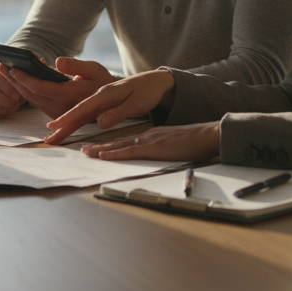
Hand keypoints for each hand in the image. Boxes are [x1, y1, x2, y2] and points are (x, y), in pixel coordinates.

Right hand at [0, 62, 26, 118]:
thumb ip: (19, 75)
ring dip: (3, 109)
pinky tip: (5, 111)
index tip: (18, 94)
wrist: (2, 80)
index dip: (8, 87)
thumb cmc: (13, 76)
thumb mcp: (18, 72)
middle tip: (17, 103)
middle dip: (7, 101)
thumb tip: (22, 78)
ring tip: (13, 107)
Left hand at [4, 57, 117, 118]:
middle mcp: (60, 108)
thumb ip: (75, 65)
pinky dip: (26, 91)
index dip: (24, 78)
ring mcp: (57, 113)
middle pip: (30, 95)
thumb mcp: (93, 69)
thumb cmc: (102, 82)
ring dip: (17, 86)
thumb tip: (57, 61)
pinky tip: (19, 80)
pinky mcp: (56, 114)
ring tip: (6, 71)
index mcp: (68, 96)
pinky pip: (36, 103)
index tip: (13, 68)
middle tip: (0, 67)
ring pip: (31, 100)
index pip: (39, 88)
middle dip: (14, 81)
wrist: (110, 102)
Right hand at [42, 69, 175, 143]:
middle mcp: (99, 97)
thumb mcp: (135, 103)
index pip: (82, 108)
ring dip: (66, 124)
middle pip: (76, 111)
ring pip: (79, 113)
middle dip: (61, 123)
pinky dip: (75, 121)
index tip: (55, 126)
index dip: (68, 117)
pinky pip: (86, 114)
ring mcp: (100, 100)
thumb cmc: (146, 91)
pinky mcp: (103, 104)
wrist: (154, 81)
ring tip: (53, 136)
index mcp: (104, 94)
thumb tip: (100, 122)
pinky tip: (68, 127)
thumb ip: (117, 112)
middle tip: (48, 136)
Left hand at [79, 123, 220, 161]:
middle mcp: (147, 135)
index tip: (97, 147)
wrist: (208, 135)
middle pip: (118, 141)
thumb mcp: (176, 144)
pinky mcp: (154, 148)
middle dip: (99, 146)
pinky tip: (103, 154)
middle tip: (83, 149)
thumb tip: (158, 155)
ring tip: (85, 152)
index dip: (110, 144)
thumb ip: (164, 149)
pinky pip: (130, 151)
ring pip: (119, 145)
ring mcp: (149, 141)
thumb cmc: (196, 142)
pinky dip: (114, 153)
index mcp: (152, 135)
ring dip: (101, 149)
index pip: (126, 140)